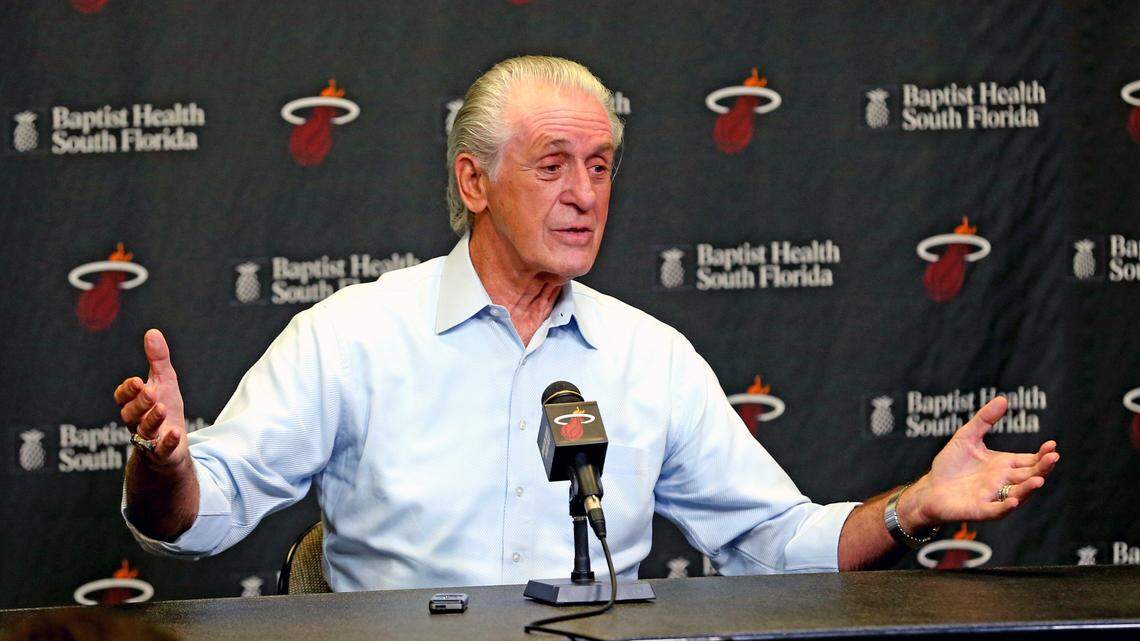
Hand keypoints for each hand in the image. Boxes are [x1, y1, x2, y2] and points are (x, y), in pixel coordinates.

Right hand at [114, 329, 188, 467]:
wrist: (173, 445)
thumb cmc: (166, 409)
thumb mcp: (165, 382)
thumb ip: (158, 360)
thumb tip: (152, 332)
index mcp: (134, 404)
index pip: (123, 397)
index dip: (128, 390)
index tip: (137, 381)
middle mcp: (137, 422)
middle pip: (131, 414)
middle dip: (140, 403)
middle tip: (150, 392)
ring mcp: (149, 440)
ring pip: (144, 431)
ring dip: (152, 419)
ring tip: (162, 408)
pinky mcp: (162, 454)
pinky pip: (161, 450)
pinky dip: (166, 442)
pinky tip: (175, 433)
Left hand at [901, 396, 1058, 529]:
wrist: (930, 488)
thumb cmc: (951, 464)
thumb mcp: (966, 437)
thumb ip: (984, 420)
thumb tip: (1003, 398)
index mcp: (1004, 465)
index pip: (1029, 460)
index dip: (1041, 455)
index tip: (1052, 445)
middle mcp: (1003, 482)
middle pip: (1028, 476)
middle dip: (1042, 468)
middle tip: (1053, 457)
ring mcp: (994, 497)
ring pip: (1018, 494)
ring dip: (1029, 488)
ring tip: (1039, 480)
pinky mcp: (980, 509)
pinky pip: (996, 510)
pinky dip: (1006, 506)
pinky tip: (1013, 500)